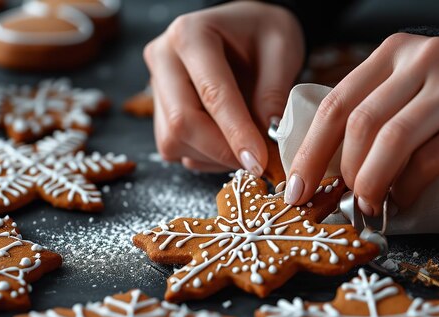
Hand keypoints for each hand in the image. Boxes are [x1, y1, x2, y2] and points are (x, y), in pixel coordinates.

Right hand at [144, 1, 303, 173]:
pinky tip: (229, 144)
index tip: (258, 161)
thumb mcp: (281, 48)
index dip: (236, 133)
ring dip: (215, 157)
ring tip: (247, 147)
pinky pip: (175, 149)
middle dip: (222, 152)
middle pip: (181, 122)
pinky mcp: (158, 112)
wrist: (244, 30)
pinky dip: (206, 158)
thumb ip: (275, 91)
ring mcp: (157, 87)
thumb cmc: (261, 34)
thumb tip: (269, 134)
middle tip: (258, 163)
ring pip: (174, 141)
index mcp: (191, 34)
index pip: (212, 93)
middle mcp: (164, 59)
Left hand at [284, 33, 438, 216]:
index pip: (336, 104)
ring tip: (368, 205)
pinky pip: (432, 160)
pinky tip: (403, 197)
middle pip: (363, 124)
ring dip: (373, 183)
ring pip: (395, 142)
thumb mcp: (400, 88)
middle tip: (343, 198)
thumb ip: (366, 114)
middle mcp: (425, 61)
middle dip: (345, 172)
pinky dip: (409, 187)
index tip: (297, 190)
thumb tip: (319, 171)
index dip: (310, 152)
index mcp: (393, 52)